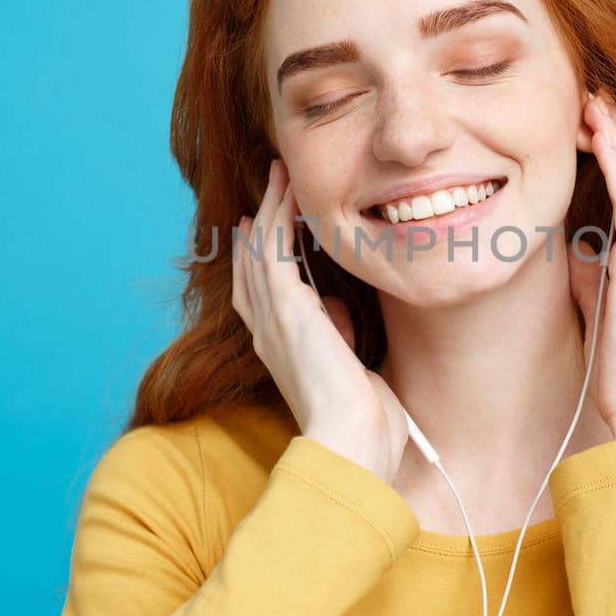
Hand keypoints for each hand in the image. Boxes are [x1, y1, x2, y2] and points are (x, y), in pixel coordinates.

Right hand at [232, 158, 413, 482]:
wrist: (352, 442)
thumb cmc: (363, 425)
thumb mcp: (351, 374)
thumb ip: (340, 341)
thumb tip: (337, 314)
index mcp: (281, 354)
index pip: (259, 299)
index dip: (255, 264)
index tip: (259, 234)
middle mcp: (268, 334)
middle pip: (252, 268)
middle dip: (258, 228)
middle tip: (267, 193)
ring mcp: (273, 319)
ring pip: (262, 248)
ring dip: (271, 207)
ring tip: (279, 174)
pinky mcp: (286, 307)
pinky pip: (273, 246)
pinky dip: (279, 214)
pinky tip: (287, 189)